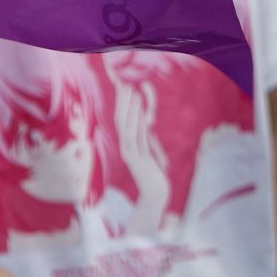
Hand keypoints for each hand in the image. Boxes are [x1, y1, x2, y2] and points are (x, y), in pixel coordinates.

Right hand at [114, 81, 171, 231]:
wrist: (156, 194)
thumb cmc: (155, 173)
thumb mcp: (152, 149)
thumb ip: (148, 136)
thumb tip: (147, 120)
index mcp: (128, 143)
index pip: (123, 119)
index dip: (123, 103)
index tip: (124, 85)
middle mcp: (125, 146)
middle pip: (121, 119)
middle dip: (122, 101)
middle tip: (124, 82)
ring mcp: (130, 152)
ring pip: (126, 126)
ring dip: (129, 107)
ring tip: (131, 90)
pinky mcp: (137, 158)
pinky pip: (135, 136)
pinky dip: (136, 122)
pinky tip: (139, 112)